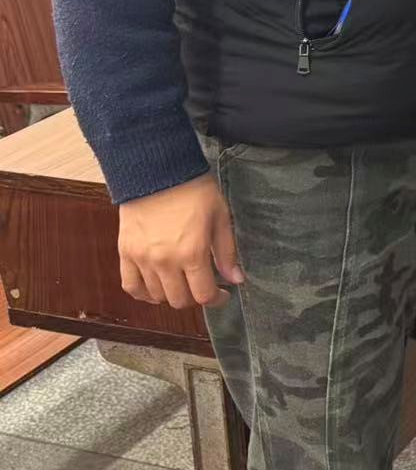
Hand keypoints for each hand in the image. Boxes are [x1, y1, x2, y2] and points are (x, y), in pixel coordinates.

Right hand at [118, 172, 243, 310]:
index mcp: (192, 253)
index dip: (216, 299)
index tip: (222, 294)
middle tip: (202, 284)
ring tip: (181, 281)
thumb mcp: (220, 216)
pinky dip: (143, 294)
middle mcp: (165, 261)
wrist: (158, 169)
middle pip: (179, 300)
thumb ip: (227, 252)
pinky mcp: (126, 253)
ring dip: (172, 294)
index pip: (203, 295)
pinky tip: (155, 289)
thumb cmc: (194, 189)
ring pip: (157, 297)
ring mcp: (142, 259)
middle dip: (195, 297)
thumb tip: (236, 280)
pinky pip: (131, 286)